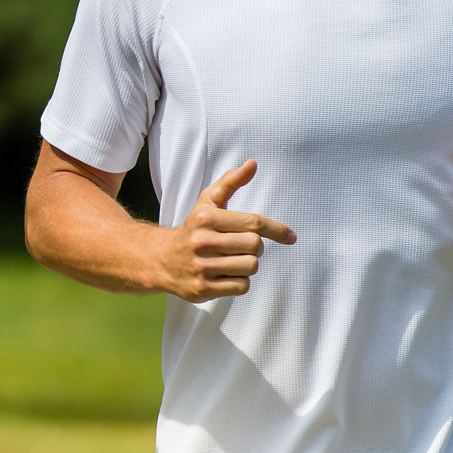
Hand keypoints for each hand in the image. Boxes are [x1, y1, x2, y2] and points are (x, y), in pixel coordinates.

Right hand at [158, 160, 295, 302]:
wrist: (161, 259)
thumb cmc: (193, 228)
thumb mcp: (208, 202)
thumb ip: (230, 182)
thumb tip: (252, 164)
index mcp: (206, 218)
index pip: (254, 223)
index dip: (277, 230)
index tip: (291, 236)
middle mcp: (202, 242)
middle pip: (255, 246)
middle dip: (255, 247)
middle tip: (243, 246)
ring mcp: (202, 267)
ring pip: (250, 267)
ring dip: (248, 264)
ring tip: (232, 260)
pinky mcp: (203, 288)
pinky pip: (241, 286)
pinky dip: (239, 281)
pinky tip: (225, 274)